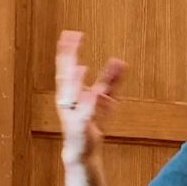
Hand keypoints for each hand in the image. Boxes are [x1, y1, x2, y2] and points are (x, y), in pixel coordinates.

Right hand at [54, 30, 125, 167]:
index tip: (71, 33)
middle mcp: (66, 100)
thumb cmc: (91, 123)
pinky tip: (93, 94)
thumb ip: (112, 79)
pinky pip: (85, 114)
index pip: (66, 67)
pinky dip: (88, 104)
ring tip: (79, 66)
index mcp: (69, 91)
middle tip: (71, 40)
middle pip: (65, 75)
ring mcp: (71, 114)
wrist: (83, 152)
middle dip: (67, 58)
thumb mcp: (105, 98)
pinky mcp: (80, 127)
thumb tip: (121, 60)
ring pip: (71, 94)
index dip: (68, 50)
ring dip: (75, 80)